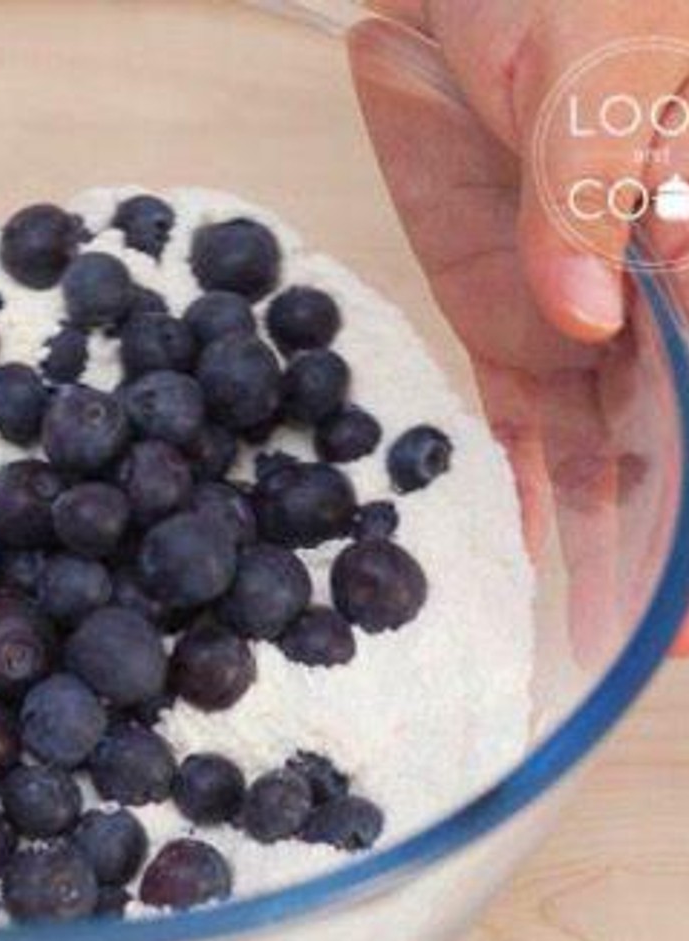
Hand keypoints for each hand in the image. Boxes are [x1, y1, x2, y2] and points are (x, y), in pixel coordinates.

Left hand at [352, 1, 688, 660]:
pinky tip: (522, 555)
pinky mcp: (504, 323)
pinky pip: (518, 424)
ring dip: (605, 539)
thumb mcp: (601, 61)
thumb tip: (589, 318)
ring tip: (604, 628)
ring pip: (607, 451)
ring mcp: (583, 321)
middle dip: (679, 537)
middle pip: (685, 438)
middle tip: (667, 643)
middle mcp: (664, 301)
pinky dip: (518, 489)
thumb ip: (589, 185)